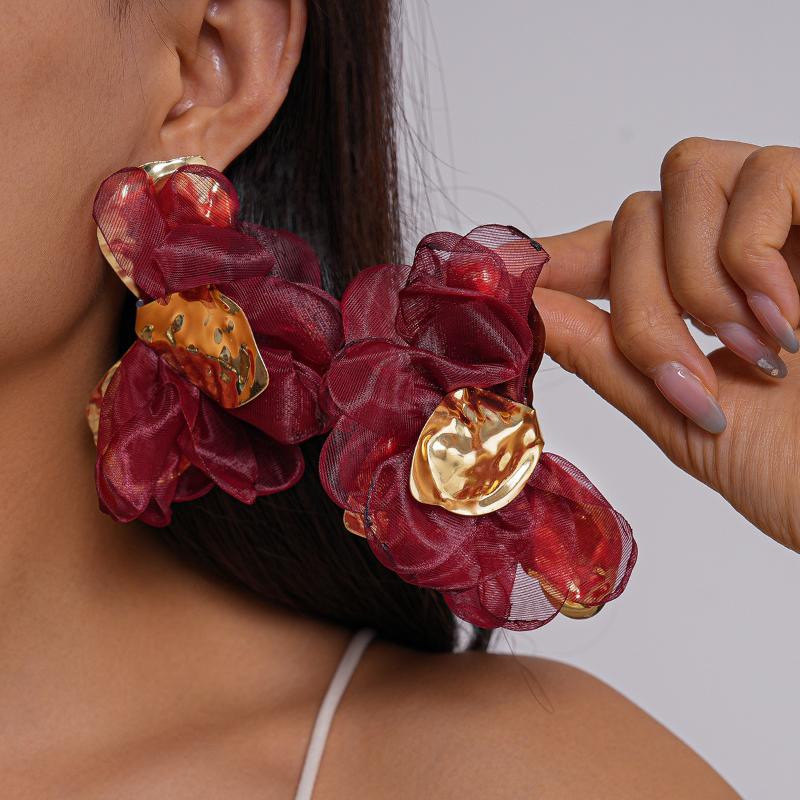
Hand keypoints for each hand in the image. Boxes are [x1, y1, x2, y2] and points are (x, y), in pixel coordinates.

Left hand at [533, 137, 799, 552]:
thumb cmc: (798, 466)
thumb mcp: (682, 416)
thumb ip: (608, 356)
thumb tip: (531, 308)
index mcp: (696, 297)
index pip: (612, 248)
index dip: (559, 258)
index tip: (509, 279)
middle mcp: (737, 246)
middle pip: (635, 216)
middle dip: (643, 307)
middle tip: (693, 383)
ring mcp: (791, 218)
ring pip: (683, 177)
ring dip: (696, 279)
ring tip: (756, 351)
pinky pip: (767, 173)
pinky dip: (751, 254)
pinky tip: (787, 320)